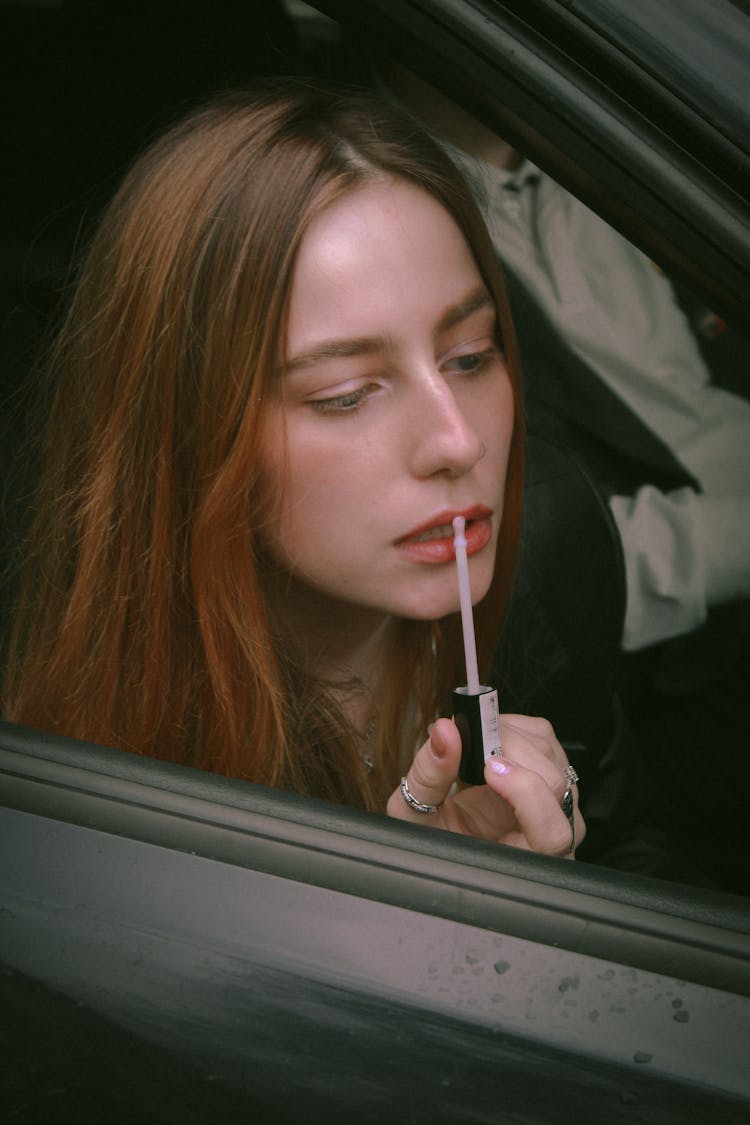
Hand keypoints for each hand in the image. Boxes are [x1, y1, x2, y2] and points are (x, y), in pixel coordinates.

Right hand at [386, 714, 584, 857]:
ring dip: (509, 735)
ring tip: (474, 742)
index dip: (525, 792)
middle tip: (468, 739)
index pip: (551, 832)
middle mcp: (552, 832)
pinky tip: (488, 742)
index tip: (488, 767)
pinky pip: (546, 740)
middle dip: (508, 749)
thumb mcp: (417, 817)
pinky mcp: (554, 773)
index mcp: (525, 858)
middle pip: (554, 780)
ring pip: (551, 753)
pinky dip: (514, 730)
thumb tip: (445, 731)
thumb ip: (429, 778)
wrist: (448, 835)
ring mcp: (559, 801)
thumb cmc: (437, 838)